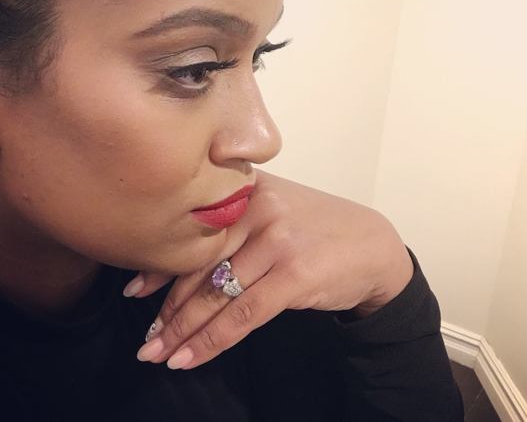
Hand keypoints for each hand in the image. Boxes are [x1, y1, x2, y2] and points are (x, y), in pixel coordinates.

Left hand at [126, 170, 413, 369]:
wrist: (373, 245)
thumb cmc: (318, 229)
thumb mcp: (277, 210)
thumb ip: (236, 222)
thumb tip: (185, 260)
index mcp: (249, 188)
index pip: (194, 231)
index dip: (160, 266)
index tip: (134, 292)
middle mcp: (259, 208)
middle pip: (200, 264)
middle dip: (167, 308)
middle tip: (145, 338)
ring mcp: (277, 240)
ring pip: (216, 293)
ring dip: (181, 330)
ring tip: (157, 354)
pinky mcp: (294, 273)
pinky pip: (242, 314)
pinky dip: (212, 341)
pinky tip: (188, 359)